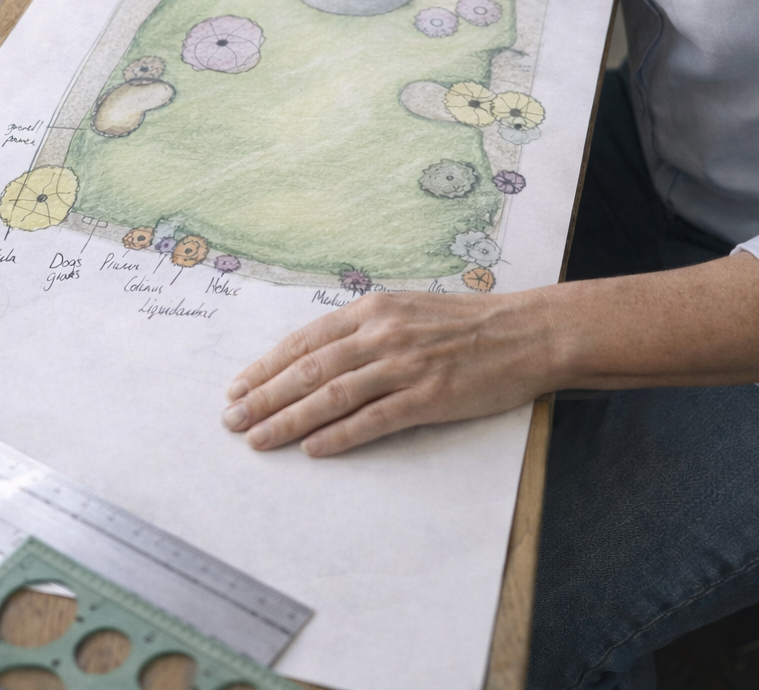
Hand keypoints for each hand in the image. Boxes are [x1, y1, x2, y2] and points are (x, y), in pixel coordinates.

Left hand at [221, 290, 558, 455]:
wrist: (527, 332)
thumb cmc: (468, 322)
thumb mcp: (410, 309)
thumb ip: (368, 328)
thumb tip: (322, 353)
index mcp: (375, 309)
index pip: (307, 340)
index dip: (268, 366)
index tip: (238, 386)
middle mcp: (384, 333)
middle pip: (309, 369)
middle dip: (264, 396)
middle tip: (231, 420)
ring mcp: (406, 365)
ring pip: (332, 395)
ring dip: (289, 420)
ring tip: (258, 439)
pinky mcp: (429, 397)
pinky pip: (373, 420)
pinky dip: (338, 435)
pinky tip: (313, 449)